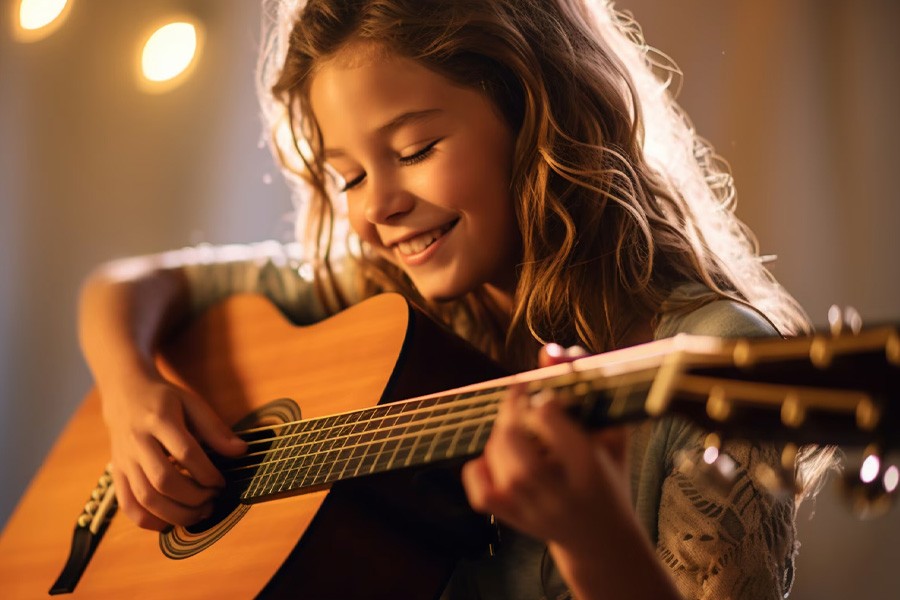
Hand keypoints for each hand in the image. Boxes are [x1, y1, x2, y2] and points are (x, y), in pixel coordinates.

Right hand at [99, 370, 246, 529]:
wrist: (125, 394)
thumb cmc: (164, 401)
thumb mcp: (193, 404)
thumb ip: (216, 429)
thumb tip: (242, 451)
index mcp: (159, 419)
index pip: (185, 452)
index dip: (207, 473)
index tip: (222, 482)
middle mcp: (137, 442)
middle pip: (163, 480)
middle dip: (194, 497)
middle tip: (213, 499)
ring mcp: (124, 461)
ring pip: (145, 498)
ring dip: (176, 513)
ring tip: (200, 513)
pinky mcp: (116, 475)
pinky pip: (128, 506)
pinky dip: (149, 521)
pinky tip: (171, 522)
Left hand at [461, 344, 680, 599]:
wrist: (602, 541)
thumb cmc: (607, 473)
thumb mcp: (609, 431)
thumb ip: (583, 386)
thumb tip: (548, 351)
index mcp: (590, 468)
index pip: (549, 417)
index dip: (544, 398)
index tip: (550, 398)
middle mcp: (559, 494)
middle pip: (513, 440)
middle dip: (511, 410)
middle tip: (519, 397)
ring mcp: (531, 511)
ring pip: (495, 459)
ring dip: (499, 433)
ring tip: (516, 427)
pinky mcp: (512, 520)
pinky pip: (479, 488)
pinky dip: (480, 465)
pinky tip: (499, 457)